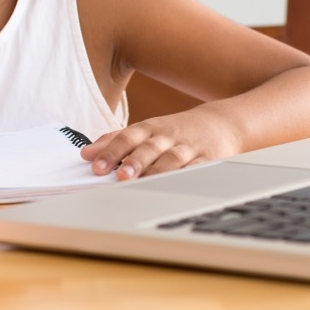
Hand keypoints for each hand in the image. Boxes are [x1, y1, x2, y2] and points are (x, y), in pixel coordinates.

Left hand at [80, 108, 242, 180]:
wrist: (222, 122)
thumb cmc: (177, 130)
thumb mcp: (148, 129)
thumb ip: (118, 140)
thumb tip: (87, 153)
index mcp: (150, 128)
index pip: (127, 137)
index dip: (110, 150)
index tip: (93, 163)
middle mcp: (167, 137)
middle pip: (147, 148)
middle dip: (131, 161)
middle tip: (117, 175)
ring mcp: (187, 148)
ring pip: (169, 160)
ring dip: (154, 172)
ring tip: (139, 183)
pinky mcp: (207, 161)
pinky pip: (195, 170)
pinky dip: (184, 178)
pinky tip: (173, 186)